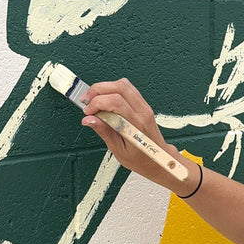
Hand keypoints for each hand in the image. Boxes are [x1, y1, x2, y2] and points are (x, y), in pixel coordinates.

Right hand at [81, 78, 196, 193]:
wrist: (157, 159)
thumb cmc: (140, 159)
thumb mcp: (118, 150)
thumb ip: (104, 131)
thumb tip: (88, 120)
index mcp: (136, 125)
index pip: (116, 102)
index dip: (97, 103)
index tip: (87, 112)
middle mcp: (142, 112)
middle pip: (120, 88)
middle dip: (98, 90)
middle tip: (86, 100)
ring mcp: (144, 106)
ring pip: (124, 84)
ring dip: (104, 87)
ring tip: (93, 99)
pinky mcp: (143, 104)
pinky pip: (127, 89)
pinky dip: (112, 89)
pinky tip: (104, 98)